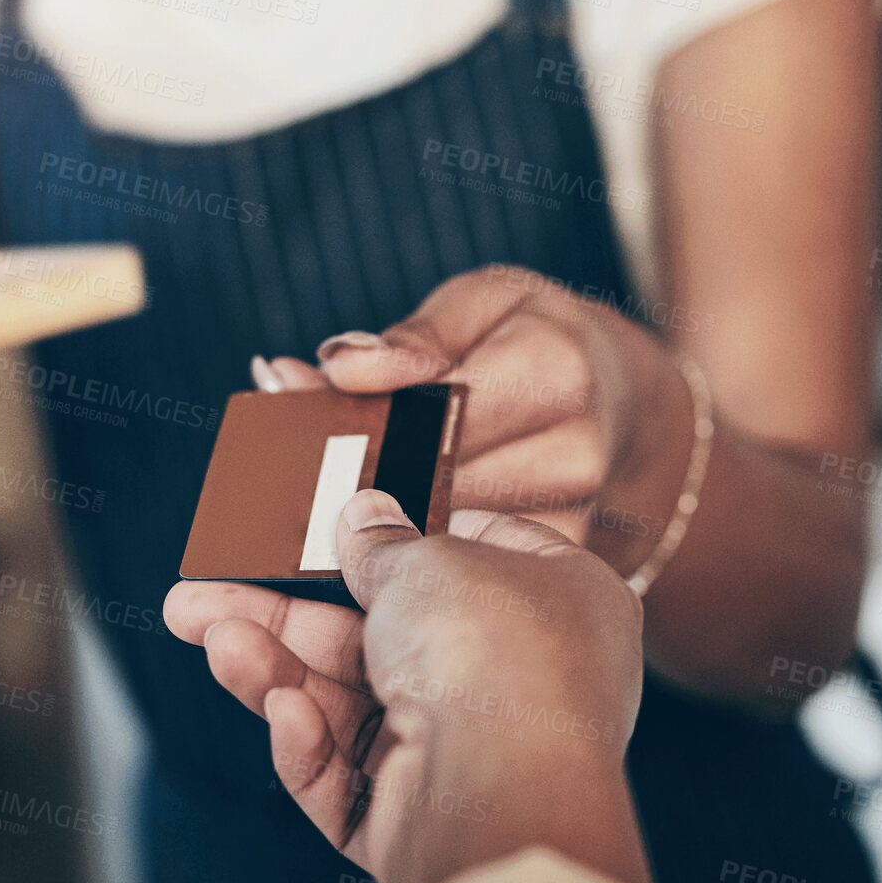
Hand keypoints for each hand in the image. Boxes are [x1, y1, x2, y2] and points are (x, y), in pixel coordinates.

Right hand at [165, 490, 649, 882]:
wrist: (504, 795)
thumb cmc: (496, 658)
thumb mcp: (428, 562)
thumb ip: (384, 542)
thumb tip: (363, 515)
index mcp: (555, 604)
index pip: (473, 559)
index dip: (400, 540)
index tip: (332, 527)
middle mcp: (516, 682)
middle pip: (378, 640)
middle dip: (284, 618)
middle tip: (203, 600)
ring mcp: (468, 756)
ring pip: (349, 710)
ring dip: (279, 673)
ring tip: (215, 640)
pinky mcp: (421, 820)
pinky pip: (350, 781)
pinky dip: (312, 748)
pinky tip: (286, 715)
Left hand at [255, 266, 695, 573]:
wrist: (616, 399)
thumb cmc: (528, 338)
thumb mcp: (478, 305)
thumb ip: (408, 338)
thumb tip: (338, 368)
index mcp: (553, 368)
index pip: (433, 412)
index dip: (356, 430)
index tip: (289, 440)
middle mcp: (574, 452)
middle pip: (431, 483)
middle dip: (347, 487)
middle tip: (265, 498)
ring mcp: (573, 519)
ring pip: (441, 540)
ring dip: (366, 537)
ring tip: (298, 527)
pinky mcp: (556, 570)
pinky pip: (465, 578)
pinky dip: (407, 570)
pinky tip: (362, 559)